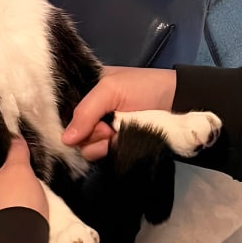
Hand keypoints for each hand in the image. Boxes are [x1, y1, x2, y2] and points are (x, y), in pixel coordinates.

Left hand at [0, 135, 47, 233]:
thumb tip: (14, 137)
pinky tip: (20, 214)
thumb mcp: (21, 169)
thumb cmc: (15, 199)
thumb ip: (17, 151)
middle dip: (1, 178)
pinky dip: (6, 214)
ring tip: (23, 195)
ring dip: (3, 198)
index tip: (8, 154)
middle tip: (19, 175)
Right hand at [61, 66, 177, 160]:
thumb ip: (85, 112)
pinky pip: (100, 154)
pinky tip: (116, 145)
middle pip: (72, 131)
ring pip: (85, 146)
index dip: (65, 118)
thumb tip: (64, 141)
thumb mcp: (110, 90)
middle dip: (87, 133)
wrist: (179, 103)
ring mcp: (103, 130)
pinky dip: (106, 152)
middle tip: (106, 128)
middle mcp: (91, 111)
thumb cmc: (143, 87)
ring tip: (114, 135)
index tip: (80, 122)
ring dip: (97, 144)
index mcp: (85, 90)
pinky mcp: (115, 146)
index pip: (63, 108)